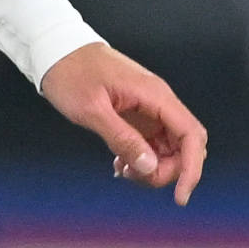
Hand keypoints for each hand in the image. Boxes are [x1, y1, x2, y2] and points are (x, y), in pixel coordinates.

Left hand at [40, 42, 208, 205]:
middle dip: (166, 171)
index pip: (191, 135)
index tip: (179, 196)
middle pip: (184, 146)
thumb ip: (122, 138)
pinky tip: (120, 165)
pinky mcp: (138, 115)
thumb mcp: (92, 110)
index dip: (191, 169)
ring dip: (151, 167)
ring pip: (168, 149)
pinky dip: (141, 159)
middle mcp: (158, 102)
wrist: (57, 51)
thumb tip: (150, 167)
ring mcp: (149, 110)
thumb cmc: (71, 73)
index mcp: (154, 95)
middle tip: (133, 176)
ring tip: (122, 170)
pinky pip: (151, 144)